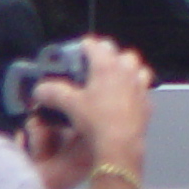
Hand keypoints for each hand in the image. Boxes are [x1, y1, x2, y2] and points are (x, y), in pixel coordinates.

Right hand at [29, 39, 152, 188]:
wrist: (121, 143)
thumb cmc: (98, 120)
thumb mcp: (69, 104)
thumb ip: (53, 92)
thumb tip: (42, 90)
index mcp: (107, 65)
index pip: (96, 44)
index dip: (84, 47)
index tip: (77, 51)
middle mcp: (127, 71)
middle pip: (120, 53)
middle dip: (107, 56)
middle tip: (92, 67)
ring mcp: (140, 86)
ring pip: (136, 68)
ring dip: (125, 71)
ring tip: (111, 81)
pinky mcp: (147, 102)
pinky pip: (142, 89)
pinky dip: (133, 90)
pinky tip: (123, 100)